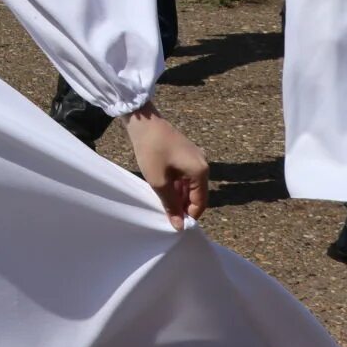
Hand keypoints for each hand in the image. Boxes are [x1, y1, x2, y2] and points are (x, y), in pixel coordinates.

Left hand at [122, 104, 208, 228]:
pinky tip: (164, 190)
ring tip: (164, 205)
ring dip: (179, 196)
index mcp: (201, 172)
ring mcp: (195, 158)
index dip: (189, 216)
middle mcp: (203, 164)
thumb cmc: (151, 151)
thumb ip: (170, 205)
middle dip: (184, 206)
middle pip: (197, 194)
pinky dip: (177, 185)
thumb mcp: (159, 182)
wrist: (143, 121)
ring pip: (190, 185)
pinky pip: (185, 175)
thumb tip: (178, 226)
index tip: (177, 225)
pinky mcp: (185, 154)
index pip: (201, 202)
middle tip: (168, 217)